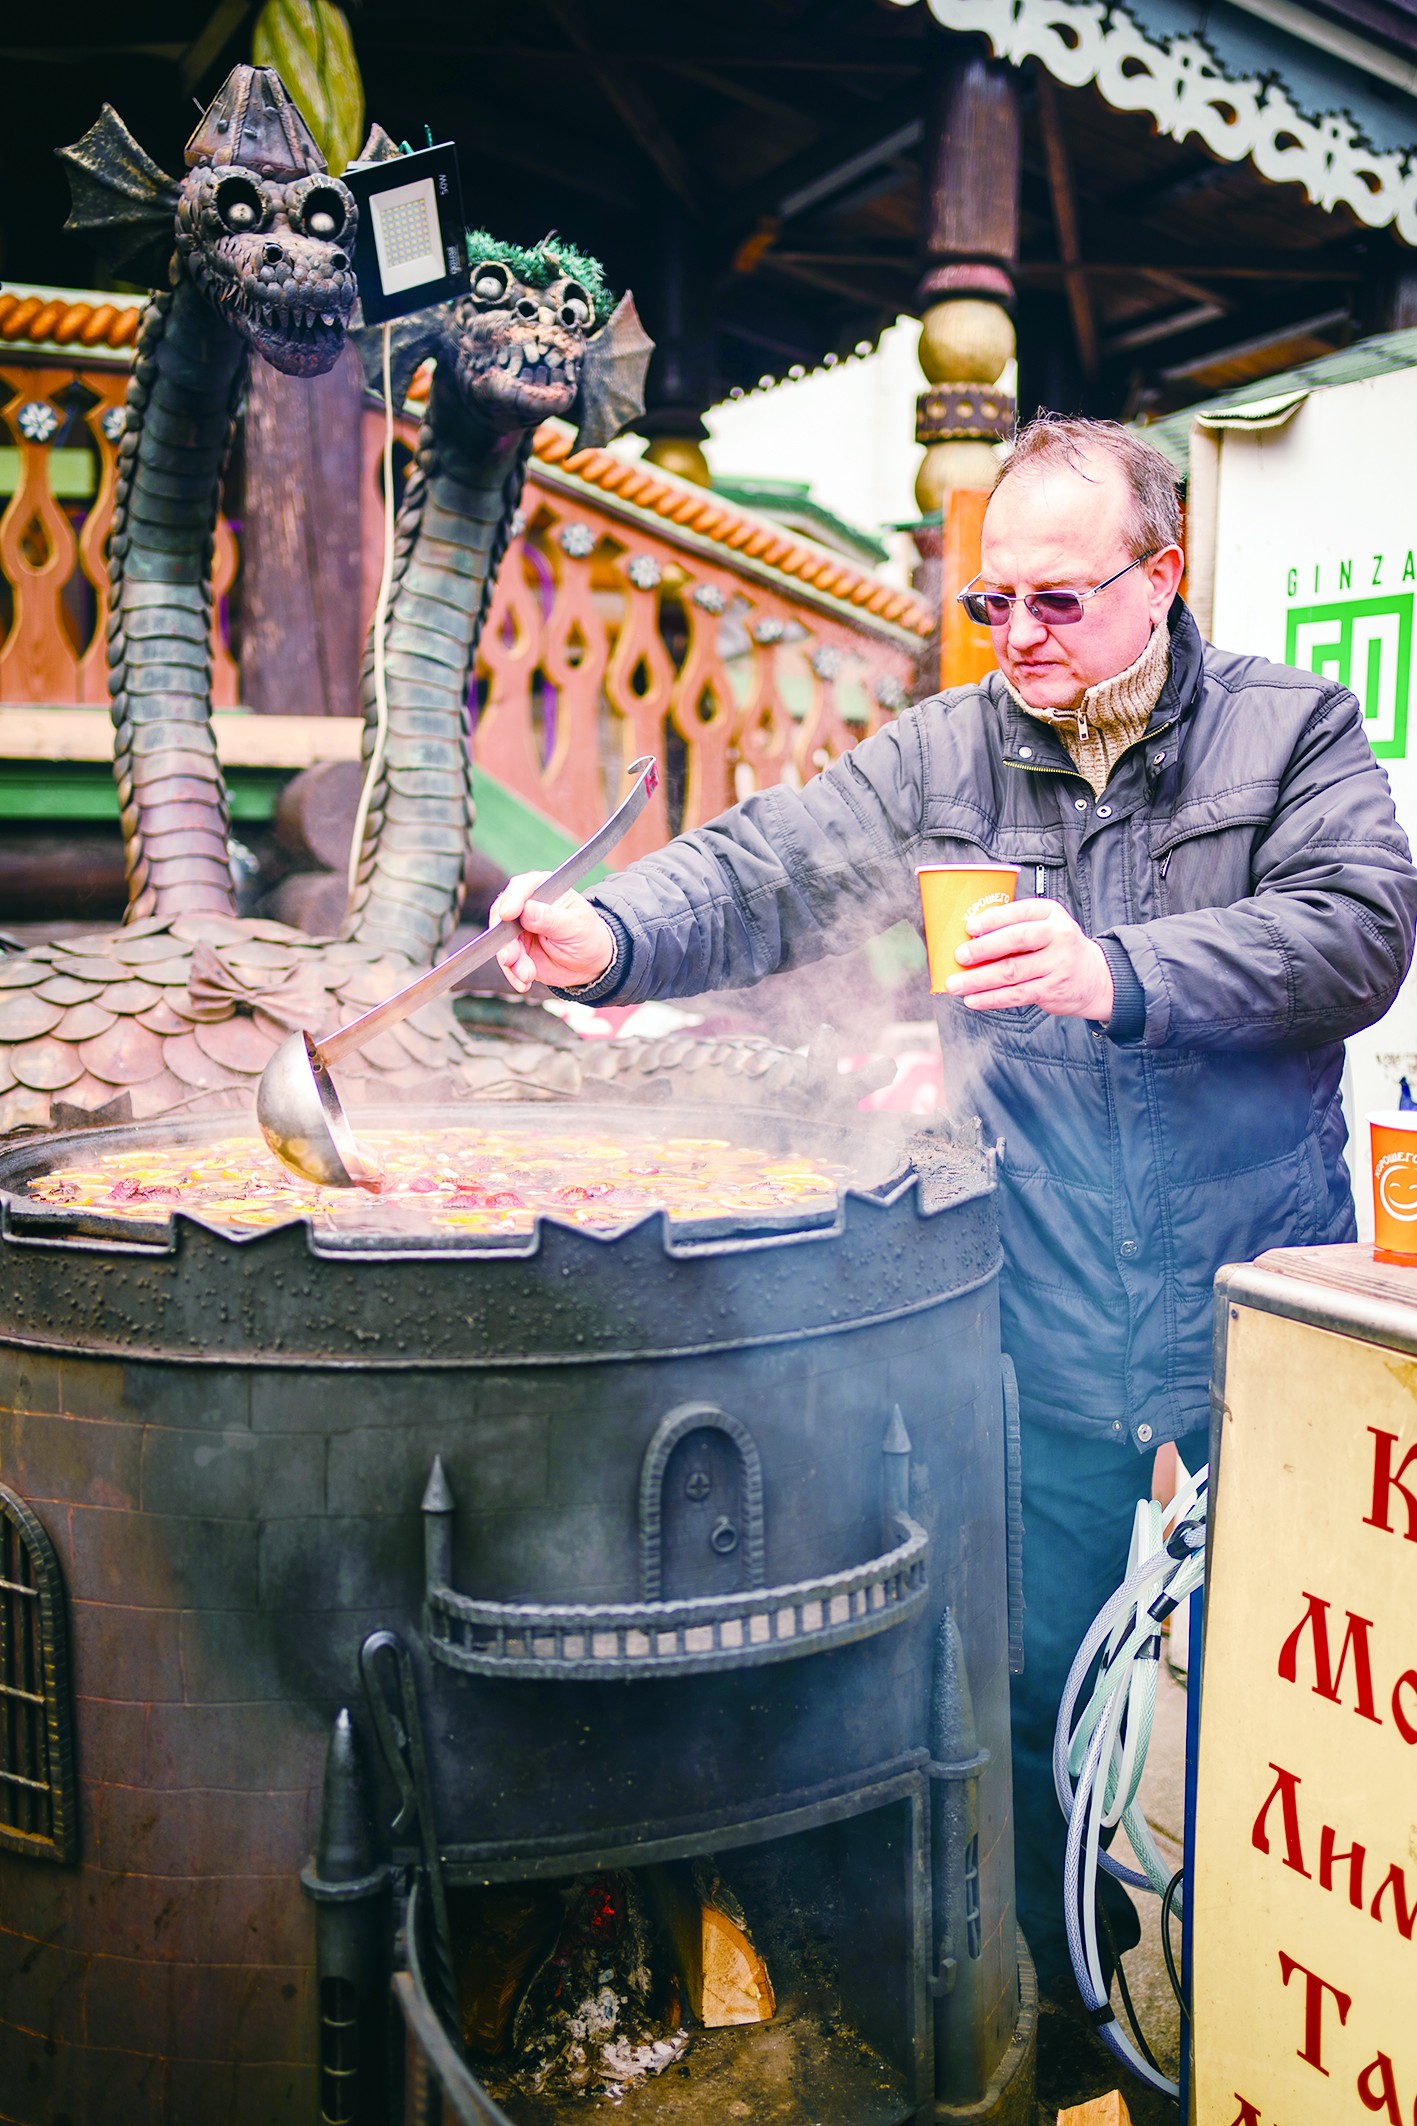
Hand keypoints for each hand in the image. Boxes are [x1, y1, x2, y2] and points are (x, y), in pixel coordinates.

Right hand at [490, 873, 616, 993]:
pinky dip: (513, 974)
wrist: (590, 963)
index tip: (508, 915)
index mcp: (543, 889)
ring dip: (510, 961)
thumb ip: (551, 918)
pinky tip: (523, 982)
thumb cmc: (587, 935)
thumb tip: (528, 909)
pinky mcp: (517, 951)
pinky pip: (507, 962)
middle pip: (502, 916)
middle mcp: (525, 907)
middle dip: (504, 939)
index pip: (520, 888)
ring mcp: (518, 930)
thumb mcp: (575, 926)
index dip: (511, 900)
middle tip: (510, 956)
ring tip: (526, 974)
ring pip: (501, 942)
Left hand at [945, 899, 1114, 1019]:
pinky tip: (973, 1000)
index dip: (993, 920)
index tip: (970, 927)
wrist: (1096, 977)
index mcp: (1051, 914)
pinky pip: (1016, 995)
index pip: (1020, 912)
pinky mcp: (1052, 990)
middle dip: (983, 949)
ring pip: (1012, 972)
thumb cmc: (1057, 947)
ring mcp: (1057, 965)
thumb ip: (1015, 925)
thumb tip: (971, 933)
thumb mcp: (1046, 925)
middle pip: (1015, 941)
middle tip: (960, 956)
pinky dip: (991, 998)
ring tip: (956, 985)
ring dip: (979, 980)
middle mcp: (1058, 936)